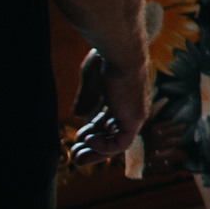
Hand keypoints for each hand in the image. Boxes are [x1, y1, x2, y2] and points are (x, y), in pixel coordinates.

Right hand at [70, 51, 150, 165]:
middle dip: (92, 147)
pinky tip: (89, 140)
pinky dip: (104, 147)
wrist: (119, 53)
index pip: (108, 122)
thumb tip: (80, 115)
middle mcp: (130, 109)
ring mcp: (134, 115)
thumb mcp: (91, 82)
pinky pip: (121, 143)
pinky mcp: (134, 120)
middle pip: (112, 135)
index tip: (76, 137)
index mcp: (122, 99)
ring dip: (95, 152)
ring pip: (116, 143)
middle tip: (74, 155)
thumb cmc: (106, 61)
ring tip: (77, 155)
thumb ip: (87, 98)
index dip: (92, 132)